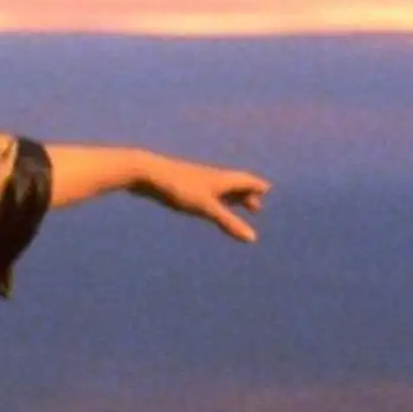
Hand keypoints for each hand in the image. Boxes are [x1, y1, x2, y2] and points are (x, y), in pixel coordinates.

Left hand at [131, 156, 270, 242]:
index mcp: (220, 179)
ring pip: (217, 188)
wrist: (146, 172)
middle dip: (245, 194)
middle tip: (256, 206)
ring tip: (235, 204)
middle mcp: (210, 177)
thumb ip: (228, 222)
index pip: (244, 181)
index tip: (267, 188)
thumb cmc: (178, 187)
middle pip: (233, 185)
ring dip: (229, 197)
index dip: (256, 185)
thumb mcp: (206, 207)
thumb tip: (253, 238)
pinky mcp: (180, 186)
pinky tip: (203, 203)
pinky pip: (202, 192)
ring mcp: (195, 181)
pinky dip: (211, 199)